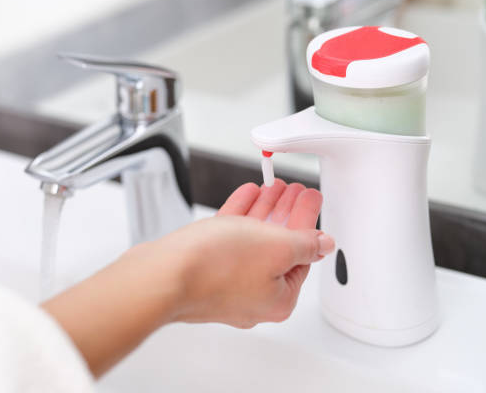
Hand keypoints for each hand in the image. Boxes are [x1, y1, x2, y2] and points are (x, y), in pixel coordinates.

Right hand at [153, 179, 333, 327]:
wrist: (162, 275)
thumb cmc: (214, 268)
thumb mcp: (276, 247)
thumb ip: (305, 243)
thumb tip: (324, 245)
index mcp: (278, 299)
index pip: (303, 255)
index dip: (308, 221)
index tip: (310, 198)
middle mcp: (253, 296)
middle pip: (278, 247)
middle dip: (286, 213)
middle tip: (294, 191)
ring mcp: (225, 285)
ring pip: (251, 242)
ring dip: (264, 211)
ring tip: (272, 187)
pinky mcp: (204, 272)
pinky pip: (228, 241)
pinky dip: (239, 216)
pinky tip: (247, 196)